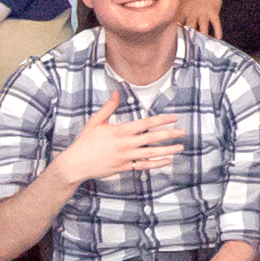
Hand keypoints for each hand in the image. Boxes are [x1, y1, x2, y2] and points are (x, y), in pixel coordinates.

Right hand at [54, 102, 183, 189]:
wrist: (77, 163)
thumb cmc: (85, 141)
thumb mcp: (95, 121)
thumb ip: (108, 107)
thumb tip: (116, 92)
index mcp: (119, 131)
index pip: (145, 124)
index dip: (161, 120)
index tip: (173, 117)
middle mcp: (125, 144)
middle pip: (151, 139)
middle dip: (169, 135)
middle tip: (182, 132)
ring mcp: (125, 157)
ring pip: (151, 153)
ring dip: (167, 150)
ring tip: (180, 147)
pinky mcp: (124, 168)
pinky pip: (144, 166)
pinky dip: (156, 164)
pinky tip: (167, 161)